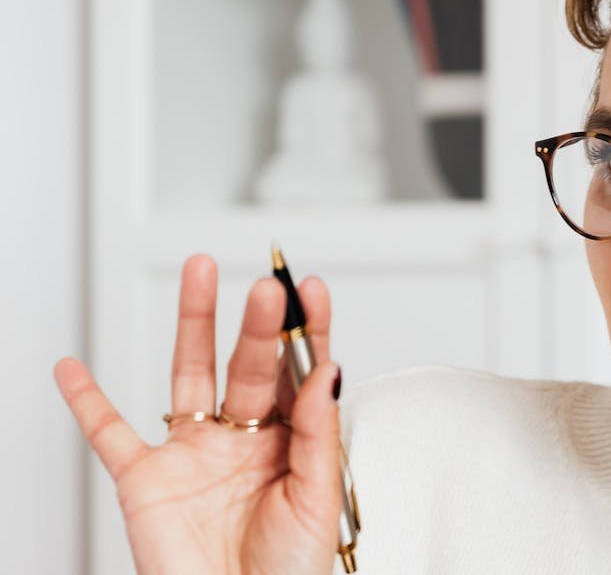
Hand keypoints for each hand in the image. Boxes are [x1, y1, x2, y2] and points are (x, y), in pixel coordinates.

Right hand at [54, 254, 344, 574]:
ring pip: (188, 375)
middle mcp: (243, 438)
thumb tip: (331, 368)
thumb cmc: (288, 570)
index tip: (311, 289)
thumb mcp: (318, 498)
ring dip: (193, 324)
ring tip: (200, 273)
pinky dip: (86, 402)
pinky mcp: (147, 481)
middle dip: (258, 324)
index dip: (306, 329)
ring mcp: (194, 453)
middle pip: (249, 365)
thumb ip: (321, 433)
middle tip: (267, 286)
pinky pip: (110, 435)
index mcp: (291, 441)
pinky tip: (72, 367)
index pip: (301, 372)